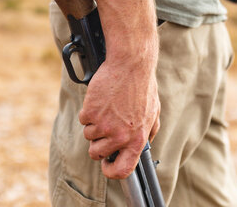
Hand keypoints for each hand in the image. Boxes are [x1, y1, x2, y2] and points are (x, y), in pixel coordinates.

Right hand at [78, 57, 159, 178]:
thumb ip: (148, 132)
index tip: (107, 165)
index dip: (111, 171)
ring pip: (89, 136)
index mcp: (137, 138)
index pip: (123, 170)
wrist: (131, 65)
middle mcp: (121, 136)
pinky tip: (101, 100)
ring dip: (94, 124)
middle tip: (103, 127)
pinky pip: (83, 120)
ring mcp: (104, 125)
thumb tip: (144, 146)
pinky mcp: (91, 113)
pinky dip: (88, 111)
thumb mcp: (153, 112)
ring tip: (107, 108)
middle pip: (97, 154)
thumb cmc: (143, 86)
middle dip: (97, 143)